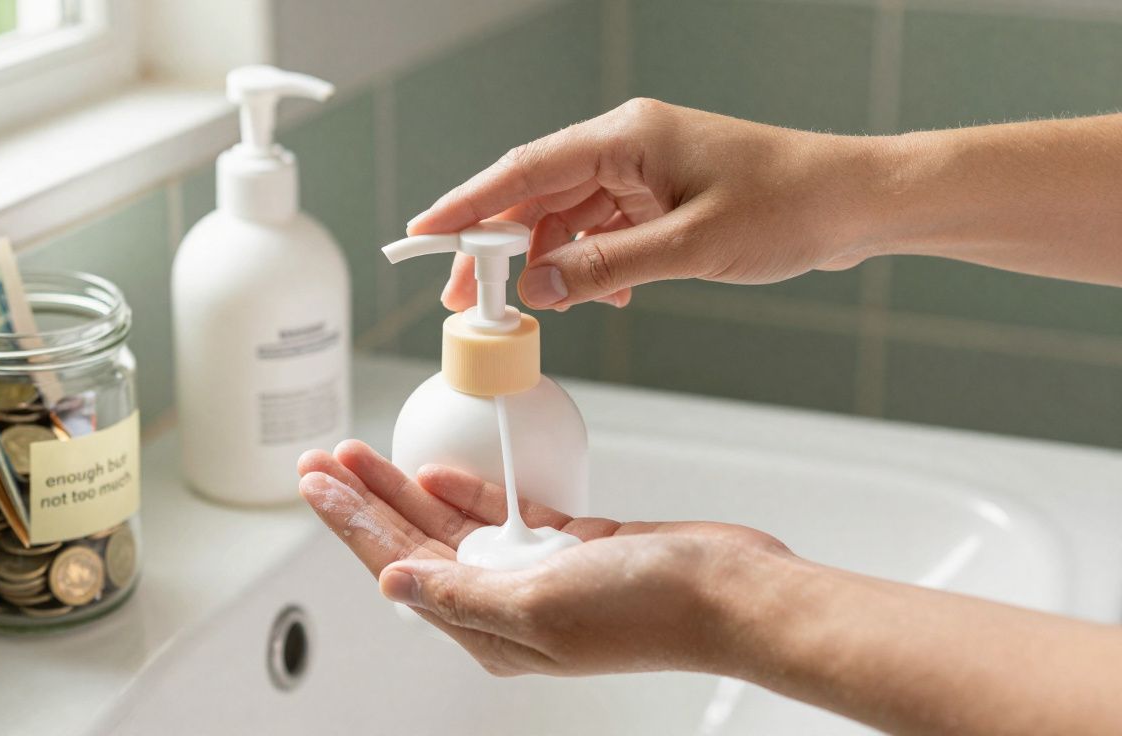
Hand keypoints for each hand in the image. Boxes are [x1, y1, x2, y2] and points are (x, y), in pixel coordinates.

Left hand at [296, 440, 793, 676]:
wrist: (730, 592)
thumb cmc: (650, 610)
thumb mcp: (540, 603)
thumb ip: (462, 593)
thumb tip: (394, 583)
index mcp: (491, 630)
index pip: (398, 566)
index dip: (352, 523)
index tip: (316, 484)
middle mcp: (507, 605)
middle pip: (415, 542)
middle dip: (366, 500)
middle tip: (324, 460)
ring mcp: (538, 573)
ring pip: (453, 525)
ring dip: (407, 488)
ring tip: (364, 455)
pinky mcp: (570, 544)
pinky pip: (505, 513)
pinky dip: (471, 490)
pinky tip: (439, 472)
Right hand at [408, 98, 883, 310]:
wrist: (856, 202)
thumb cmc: (788, 206)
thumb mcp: (689, 247)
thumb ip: (605, 268)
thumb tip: (538, 289)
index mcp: (626, 138)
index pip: (525, 170)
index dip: (468, 205)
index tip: (424, 233)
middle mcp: (627, 146)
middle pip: (537, 196)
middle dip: (497, 246)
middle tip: (461, 296)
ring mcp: (645, 171)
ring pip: (568, 218)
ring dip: (544, 263)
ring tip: (524, 311)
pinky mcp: (662, 197)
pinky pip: (605, 231)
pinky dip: (590, 266)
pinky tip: (595, 299)